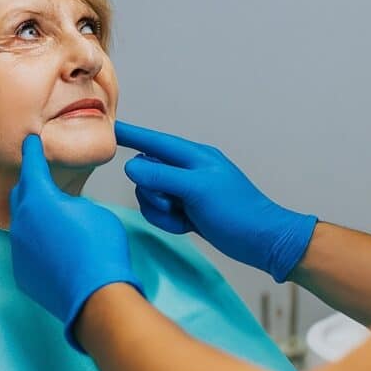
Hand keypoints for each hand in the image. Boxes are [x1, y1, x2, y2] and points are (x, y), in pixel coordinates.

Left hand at [9, 134, 142, 348]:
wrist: (96, 295)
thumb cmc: (100, 248)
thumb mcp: (92, 211)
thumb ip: (71, 203)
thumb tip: (63, 209)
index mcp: (40, 199)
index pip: (32, 166)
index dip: (32, 151)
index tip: (29, 141)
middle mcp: (22, 221)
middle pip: (21, 194)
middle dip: (31, 184)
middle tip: (43, 180)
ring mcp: (18, 248)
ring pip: (22, 223)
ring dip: (35, 218)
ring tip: (54, 220)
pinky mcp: (22, 271)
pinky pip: (26, 249)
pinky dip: (37, 244)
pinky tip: (56, 250)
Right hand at [116, 121, 317, 282]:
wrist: (261, 241)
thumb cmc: (237, 212)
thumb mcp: (198, 190)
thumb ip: (162, 176)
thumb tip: (131, 167)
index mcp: (193, 156)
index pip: (154, 141)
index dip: (131, 135)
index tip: (109, 128)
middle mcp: (188, 170)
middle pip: (146, 173)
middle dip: (153, 192)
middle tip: (174, 204)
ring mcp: (186, 191)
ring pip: (150, 195)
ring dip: (160, 210)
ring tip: (184, 217)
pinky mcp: (186, 210)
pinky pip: (160, 211)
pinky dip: (168, 221)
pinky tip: (187, 226)